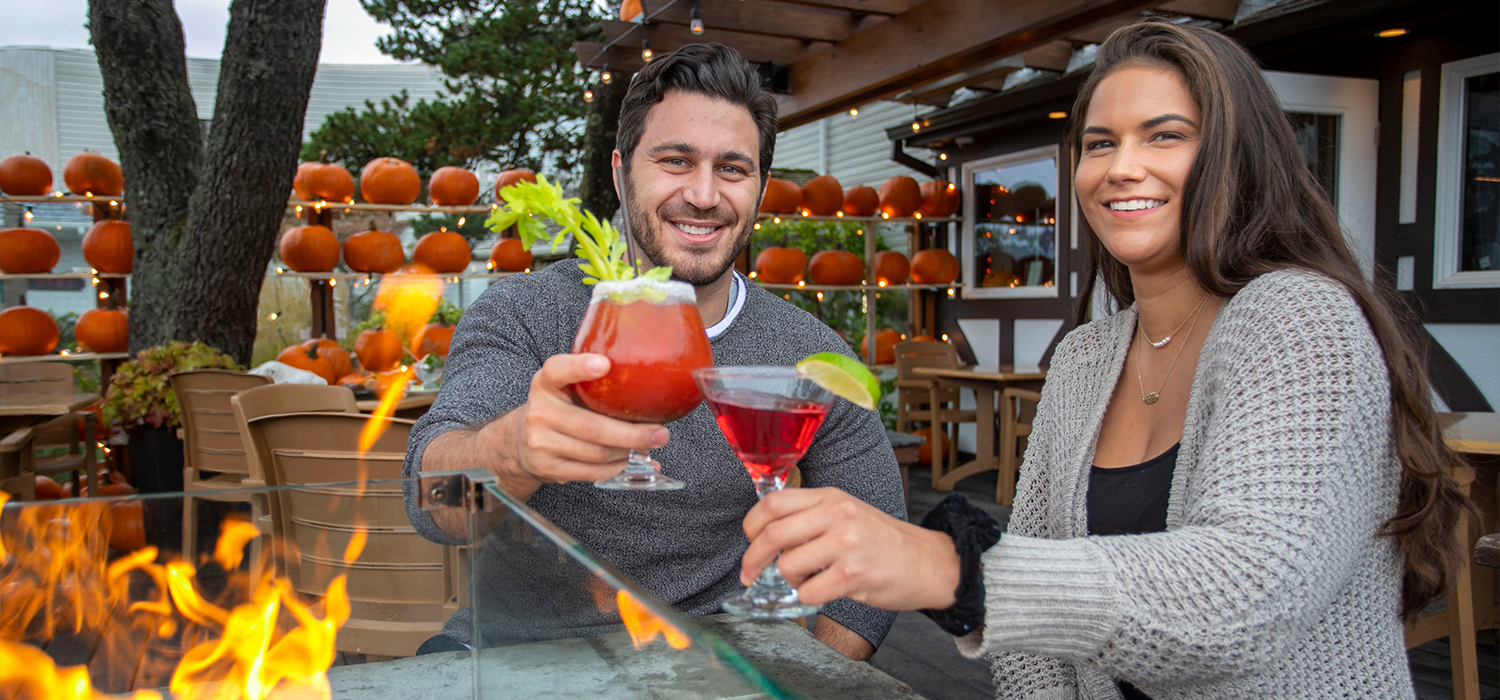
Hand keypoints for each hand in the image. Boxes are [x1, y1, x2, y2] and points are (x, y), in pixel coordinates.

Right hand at [488, 353, 668, 491]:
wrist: (519, 441)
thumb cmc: (558, 408)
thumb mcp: (564, 387)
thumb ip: (594, 383)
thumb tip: (650, 392)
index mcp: (545, 383)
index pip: (557, 370)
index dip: (580, 367)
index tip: (604, 364)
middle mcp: (539, 411)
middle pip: (592, 426)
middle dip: (632, 433)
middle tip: (661, 433)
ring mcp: (540, 442)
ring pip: (596, 452)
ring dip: (627, 452)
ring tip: (645, 446)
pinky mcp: (547, 467)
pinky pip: (591, 471)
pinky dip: (615, 467)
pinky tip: (626, 459)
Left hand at [741, 488, 960, 610]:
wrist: (927, 561)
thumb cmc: (883, 542)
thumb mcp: (847, 513)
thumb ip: (811, 517)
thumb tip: (765, 537)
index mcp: (829, 497)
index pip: (772, 503)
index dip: (751, 525)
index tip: (750, 542)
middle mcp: (837, 514)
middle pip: (773, 534)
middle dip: (753, 560)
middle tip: (750, 575)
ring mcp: (846, 543)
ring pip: (787, 565)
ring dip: (785, 581)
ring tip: (801, 582)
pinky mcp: (855, 573)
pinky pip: (810, 592)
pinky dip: (806, 598)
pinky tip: (821, 592)